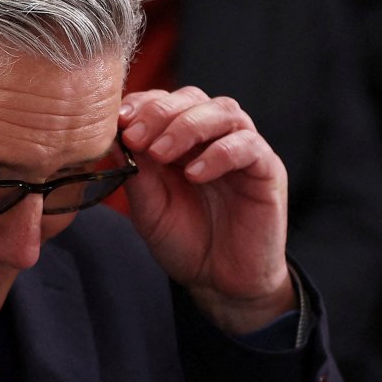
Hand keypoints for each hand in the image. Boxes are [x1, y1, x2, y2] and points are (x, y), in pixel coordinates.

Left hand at [119, 88, 293, 333]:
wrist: (221, 283)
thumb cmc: (185, 242)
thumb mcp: (149, 209)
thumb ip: (137, 174)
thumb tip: (114, 138)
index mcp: (181, 140)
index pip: (164, 100)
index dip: (141, 104)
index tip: (119, 122)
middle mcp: (213, 137)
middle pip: (193, 98)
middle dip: (160, 112)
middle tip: (136, 136)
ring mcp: (242, 150)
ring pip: (224, 111)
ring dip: (188, 126)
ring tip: (161, 154)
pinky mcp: (267, 170)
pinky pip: (249, 146)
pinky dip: (219, 153)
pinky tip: (194, 174)